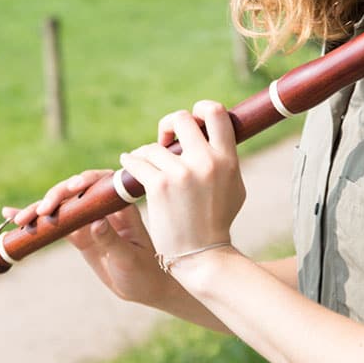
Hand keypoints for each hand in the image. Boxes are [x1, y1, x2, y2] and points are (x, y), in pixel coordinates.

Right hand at [0, 168, 194, 309]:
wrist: (147, 287)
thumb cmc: (145, 271)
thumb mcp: (129, 258)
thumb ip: (111, 239)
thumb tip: (95, 222)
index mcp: (121, 205)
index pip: (99, 183)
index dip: (84, 182)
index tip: (72, 188)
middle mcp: (103, 207)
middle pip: (74, 192)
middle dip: (55, 197)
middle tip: (41, 212)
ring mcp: (88, 220)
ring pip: (60, 207)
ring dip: (38, 209)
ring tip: (19, 219)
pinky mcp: (78, 234)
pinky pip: (54, 224)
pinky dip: (35, 220)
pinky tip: (12, 216)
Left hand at [117, 100, 244, 271]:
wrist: (203, 254)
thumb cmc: (218, 220)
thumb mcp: (235, 186)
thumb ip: (226, 159)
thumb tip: (215, 133)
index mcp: (227, 159)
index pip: (215, 112)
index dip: (200, 109)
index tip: (191, 122)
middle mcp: (205, 162)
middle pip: (181, 118)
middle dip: (168, 125)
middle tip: (165, 139)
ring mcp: (181, 173)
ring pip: (153, 145)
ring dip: (146, 152)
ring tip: (145, 163)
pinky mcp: (158, 186)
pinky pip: (137, 161)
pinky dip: (130, 162)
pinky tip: (129, 165)